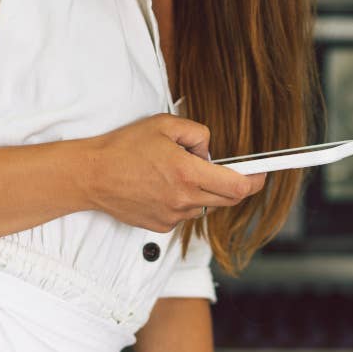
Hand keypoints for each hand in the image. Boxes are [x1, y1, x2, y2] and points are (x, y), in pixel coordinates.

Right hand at [83, 114, 266, 232]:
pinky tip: (162, 186)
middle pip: (227, 200)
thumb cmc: (123, 148)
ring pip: (204, 206)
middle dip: (233, 184)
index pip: (237, 186)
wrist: (91, 176)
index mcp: (188, 174)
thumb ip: (198, 134)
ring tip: (177, 172)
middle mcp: (184, 200)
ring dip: (203, 191)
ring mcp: (173, 216)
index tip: (261, 174)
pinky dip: (183, 200)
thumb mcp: (165, 125)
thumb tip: (210, 151)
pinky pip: (184, 213)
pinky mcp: (161, 226)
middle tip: (225, 169)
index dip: (255, 181)